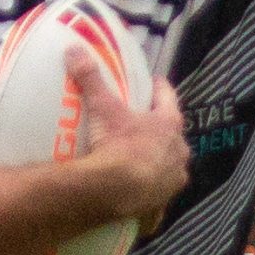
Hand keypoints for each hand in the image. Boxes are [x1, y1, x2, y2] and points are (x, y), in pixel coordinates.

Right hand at [69, 44, 189, 235]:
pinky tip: (141, 199)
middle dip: (160, 130)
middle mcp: (179, 151)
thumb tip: (75, 49)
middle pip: (172, 135)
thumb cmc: (117, 146)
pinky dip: (151, 199)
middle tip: (142, 127)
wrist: (117, 191)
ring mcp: (173, 180)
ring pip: (170, 167)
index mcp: (169, 124)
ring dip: (160, 164)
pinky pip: (158, 201)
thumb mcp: (104, 109)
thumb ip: (91, 79)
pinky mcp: (162, 204)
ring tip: (141, 164)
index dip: (159, 88)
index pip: (168, 97)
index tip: (153, 83)